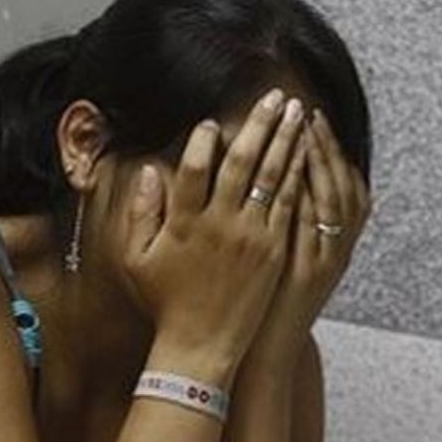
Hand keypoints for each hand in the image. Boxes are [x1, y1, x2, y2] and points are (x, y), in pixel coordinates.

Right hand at [122, 89, 308, 379]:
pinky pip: (288, 205)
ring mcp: (250, 237)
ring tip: (296, 111)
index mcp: (184, 223)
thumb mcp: (136, 259)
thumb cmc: (164, 302)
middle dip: (258, 124)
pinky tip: (305, 152)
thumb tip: (149, 169)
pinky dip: (297, 175)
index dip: (201, 143)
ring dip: (284, 140)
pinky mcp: (274, 251)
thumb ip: (140, 212)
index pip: (192, 169)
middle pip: (241, 163)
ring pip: (271, 178)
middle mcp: (219, 225)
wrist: (200, 345)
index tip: (211, 121)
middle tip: (273, 96)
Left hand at [244, 108, 369, 375]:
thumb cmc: (264, 307)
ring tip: (302, 129)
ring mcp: (323, 260)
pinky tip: (292, 164)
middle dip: (327, 147)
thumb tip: (286, 182)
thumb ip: (292, 225)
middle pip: (342, 186)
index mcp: (334, 246)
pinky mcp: (305, 270)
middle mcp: (336, 250)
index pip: (347, 188)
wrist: (262, 352)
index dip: (335, 153)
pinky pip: (312, 223)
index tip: (318, 121)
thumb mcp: (289, 265)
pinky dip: (306, 193)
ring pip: (333, 200)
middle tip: (310, 114)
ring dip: (319, 162)